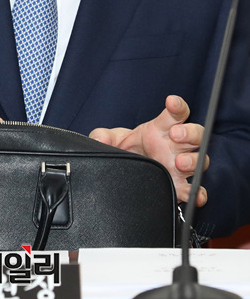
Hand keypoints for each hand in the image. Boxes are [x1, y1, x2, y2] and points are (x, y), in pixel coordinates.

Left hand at [89, 95, 208, 205]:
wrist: (127, 171)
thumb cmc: (126, 149)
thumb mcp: (111, 139)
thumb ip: (103, 136)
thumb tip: (98, 139)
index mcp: (161, 128)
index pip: (176, 113)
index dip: (177, 106)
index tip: (172, 102)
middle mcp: (175, 144)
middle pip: (196, 133)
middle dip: (190, 132)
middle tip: (175, 134)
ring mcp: (180, 164)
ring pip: (199, 159)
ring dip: (193, 160)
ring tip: (179, 162)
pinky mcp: (180, 184)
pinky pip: (196, 190)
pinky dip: (198, 193)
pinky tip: (195, 195)